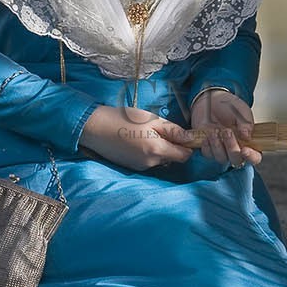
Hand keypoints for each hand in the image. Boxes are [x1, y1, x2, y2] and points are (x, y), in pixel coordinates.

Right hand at [79, 104, 195, 171]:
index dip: (188, 146)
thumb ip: (173, 130)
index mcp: (157, 150)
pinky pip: (149, 161)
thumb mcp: (151, 119)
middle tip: (162, 129)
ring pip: (161, 160)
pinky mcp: (132, 167)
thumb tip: (192, 138)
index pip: (184, 156)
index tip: (184, 135)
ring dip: (160, 149)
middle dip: (173, 146)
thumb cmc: (123, 118)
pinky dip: (149, 152)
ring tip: (146, 133)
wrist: (94, 128)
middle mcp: (151, 163)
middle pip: (173, 158)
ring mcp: (141, 167)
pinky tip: (138, 140)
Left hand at [180, 88, 260, 168]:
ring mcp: (222, 150)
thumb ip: (246, 123)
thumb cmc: (230, 106)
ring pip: (221, 159)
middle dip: (231, 148)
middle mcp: (237, 148)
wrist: (212, 100)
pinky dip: (207, 146)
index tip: (245, 150)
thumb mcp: (242, 111)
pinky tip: (207, 135)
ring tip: (215, 131)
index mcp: (249, 142)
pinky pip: (208, 154)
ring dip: (217, 146)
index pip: (255, 157)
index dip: (251, 157)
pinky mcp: (209, 149)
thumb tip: (247, 136)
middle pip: (236, 160)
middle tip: (227, 131)